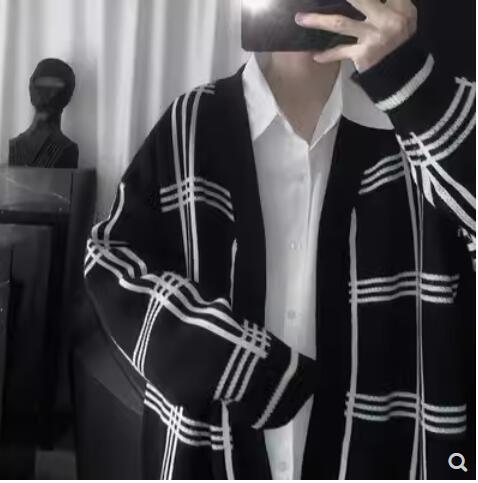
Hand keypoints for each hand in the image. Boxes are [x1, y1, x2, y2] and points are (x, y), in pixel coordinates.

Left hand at [295, 0, 417, 72]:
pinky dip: (328, 55)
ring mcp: (373, 38)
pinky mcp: (363, 55)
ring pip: (341, 23)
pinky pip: (341, 52)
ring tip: (299, 18)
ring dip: (317, 20)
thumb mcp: (403, 14)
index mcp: (399, 6)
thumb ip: (387, 1)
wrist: (403, 72)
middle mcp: (386, 19)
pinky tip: (315, 56)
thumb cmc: (401, 38)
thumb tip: (359, 0)